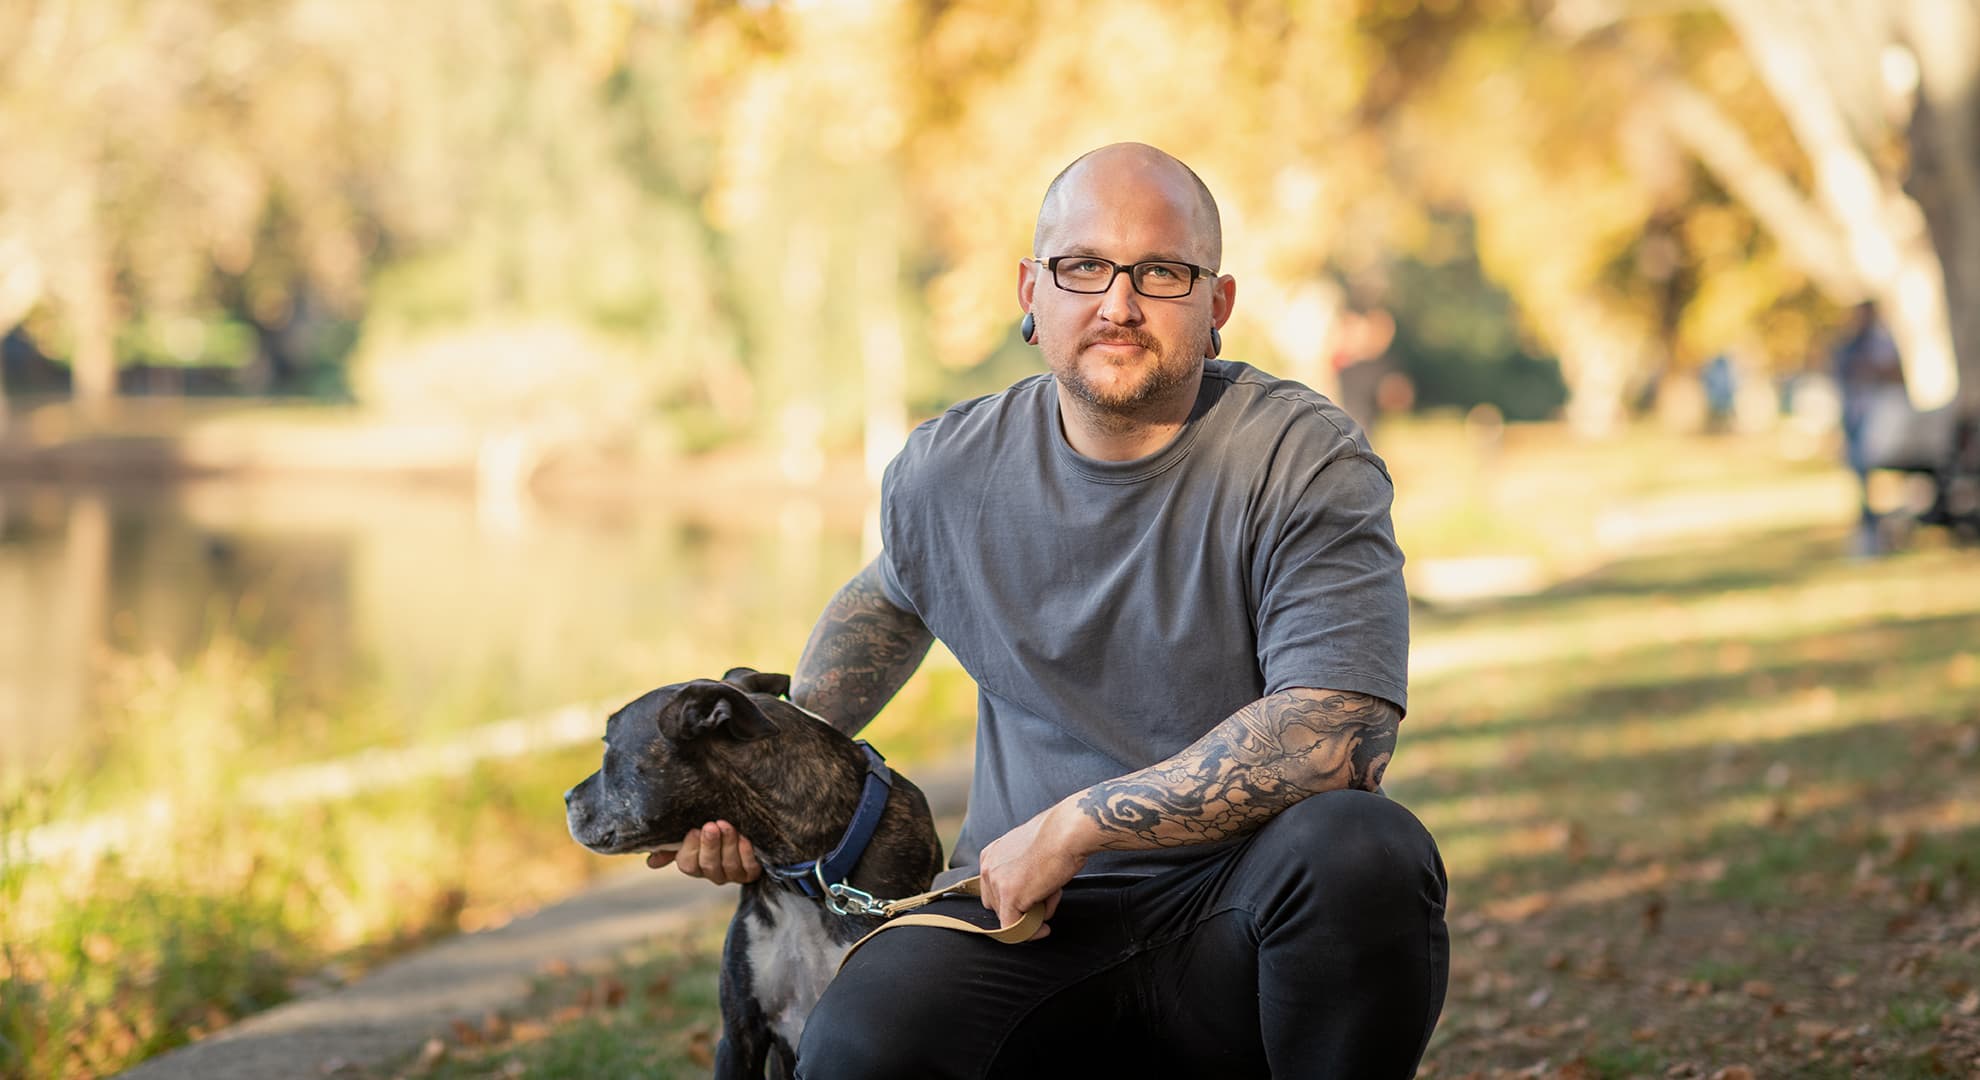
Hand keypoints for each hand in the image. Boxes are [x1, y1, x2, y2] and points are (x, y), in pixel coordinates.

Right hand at [645, 820, 760, 884]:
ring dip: (728, 845)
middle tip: (711, 826)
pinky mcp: (751, 872)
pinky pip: (749, 868)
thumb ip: (671, 846)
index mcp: (695, 864)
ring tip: (727, 826)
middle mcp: (713, 873)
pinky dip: (746, 853)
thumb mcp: (692, 834)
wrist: (744, 828)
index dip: (690, 849)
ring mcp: (733, 875)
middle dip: (710, 845)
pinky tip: (745, 839)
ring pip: (729, 866)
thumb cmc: (712, 828)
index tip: (694, 831)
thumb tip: (650, 862)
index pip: (688, 864)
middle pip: (708, 865)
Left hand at [976, 799, 1093, 940]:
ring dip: (1033, 915)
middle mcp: (988, 868)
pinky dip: (1030, 933)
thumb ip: (1021, 874)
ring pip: (1009, 917)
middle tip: (1047, 901)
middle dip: (1022, 908)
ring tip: (1053, 900)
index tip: (1033, 904)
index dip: (1015, 899)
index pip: (994, 890)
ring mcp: (997, 882)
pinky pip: (1014, 929)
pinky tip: (1044, 929)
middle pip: (998, 905)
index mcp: (991, 855)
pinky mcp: (1009, 897)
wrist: (1068, 832)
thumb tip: (1030, 901)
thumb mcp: (1030, 853)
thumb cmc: (1058, 838)